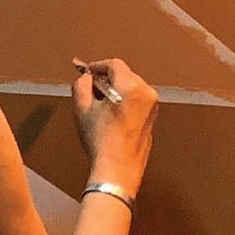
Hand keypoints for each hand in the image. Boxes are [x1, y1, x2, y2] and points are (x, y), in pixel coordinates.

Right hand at [71, 58, 157, 195]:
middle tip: (91, 87)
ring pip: (132, 86)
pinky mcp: (153, 117)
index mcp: (130, 87)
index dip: (97, 65)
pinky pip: (138, 99)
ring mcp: (152, 105)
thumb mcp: (82, 109)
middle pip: (125, 74)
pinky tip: (112, 113)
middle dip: (107, 78)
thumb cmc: (100, 140)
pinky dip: (125, 99)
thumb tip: (86, 78)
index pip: (114, 64)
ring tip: (100, 102)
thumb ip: (81, 85)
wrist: (118, 170)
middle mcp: (146, 92)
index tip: (86, 71)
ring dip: (116, 88)